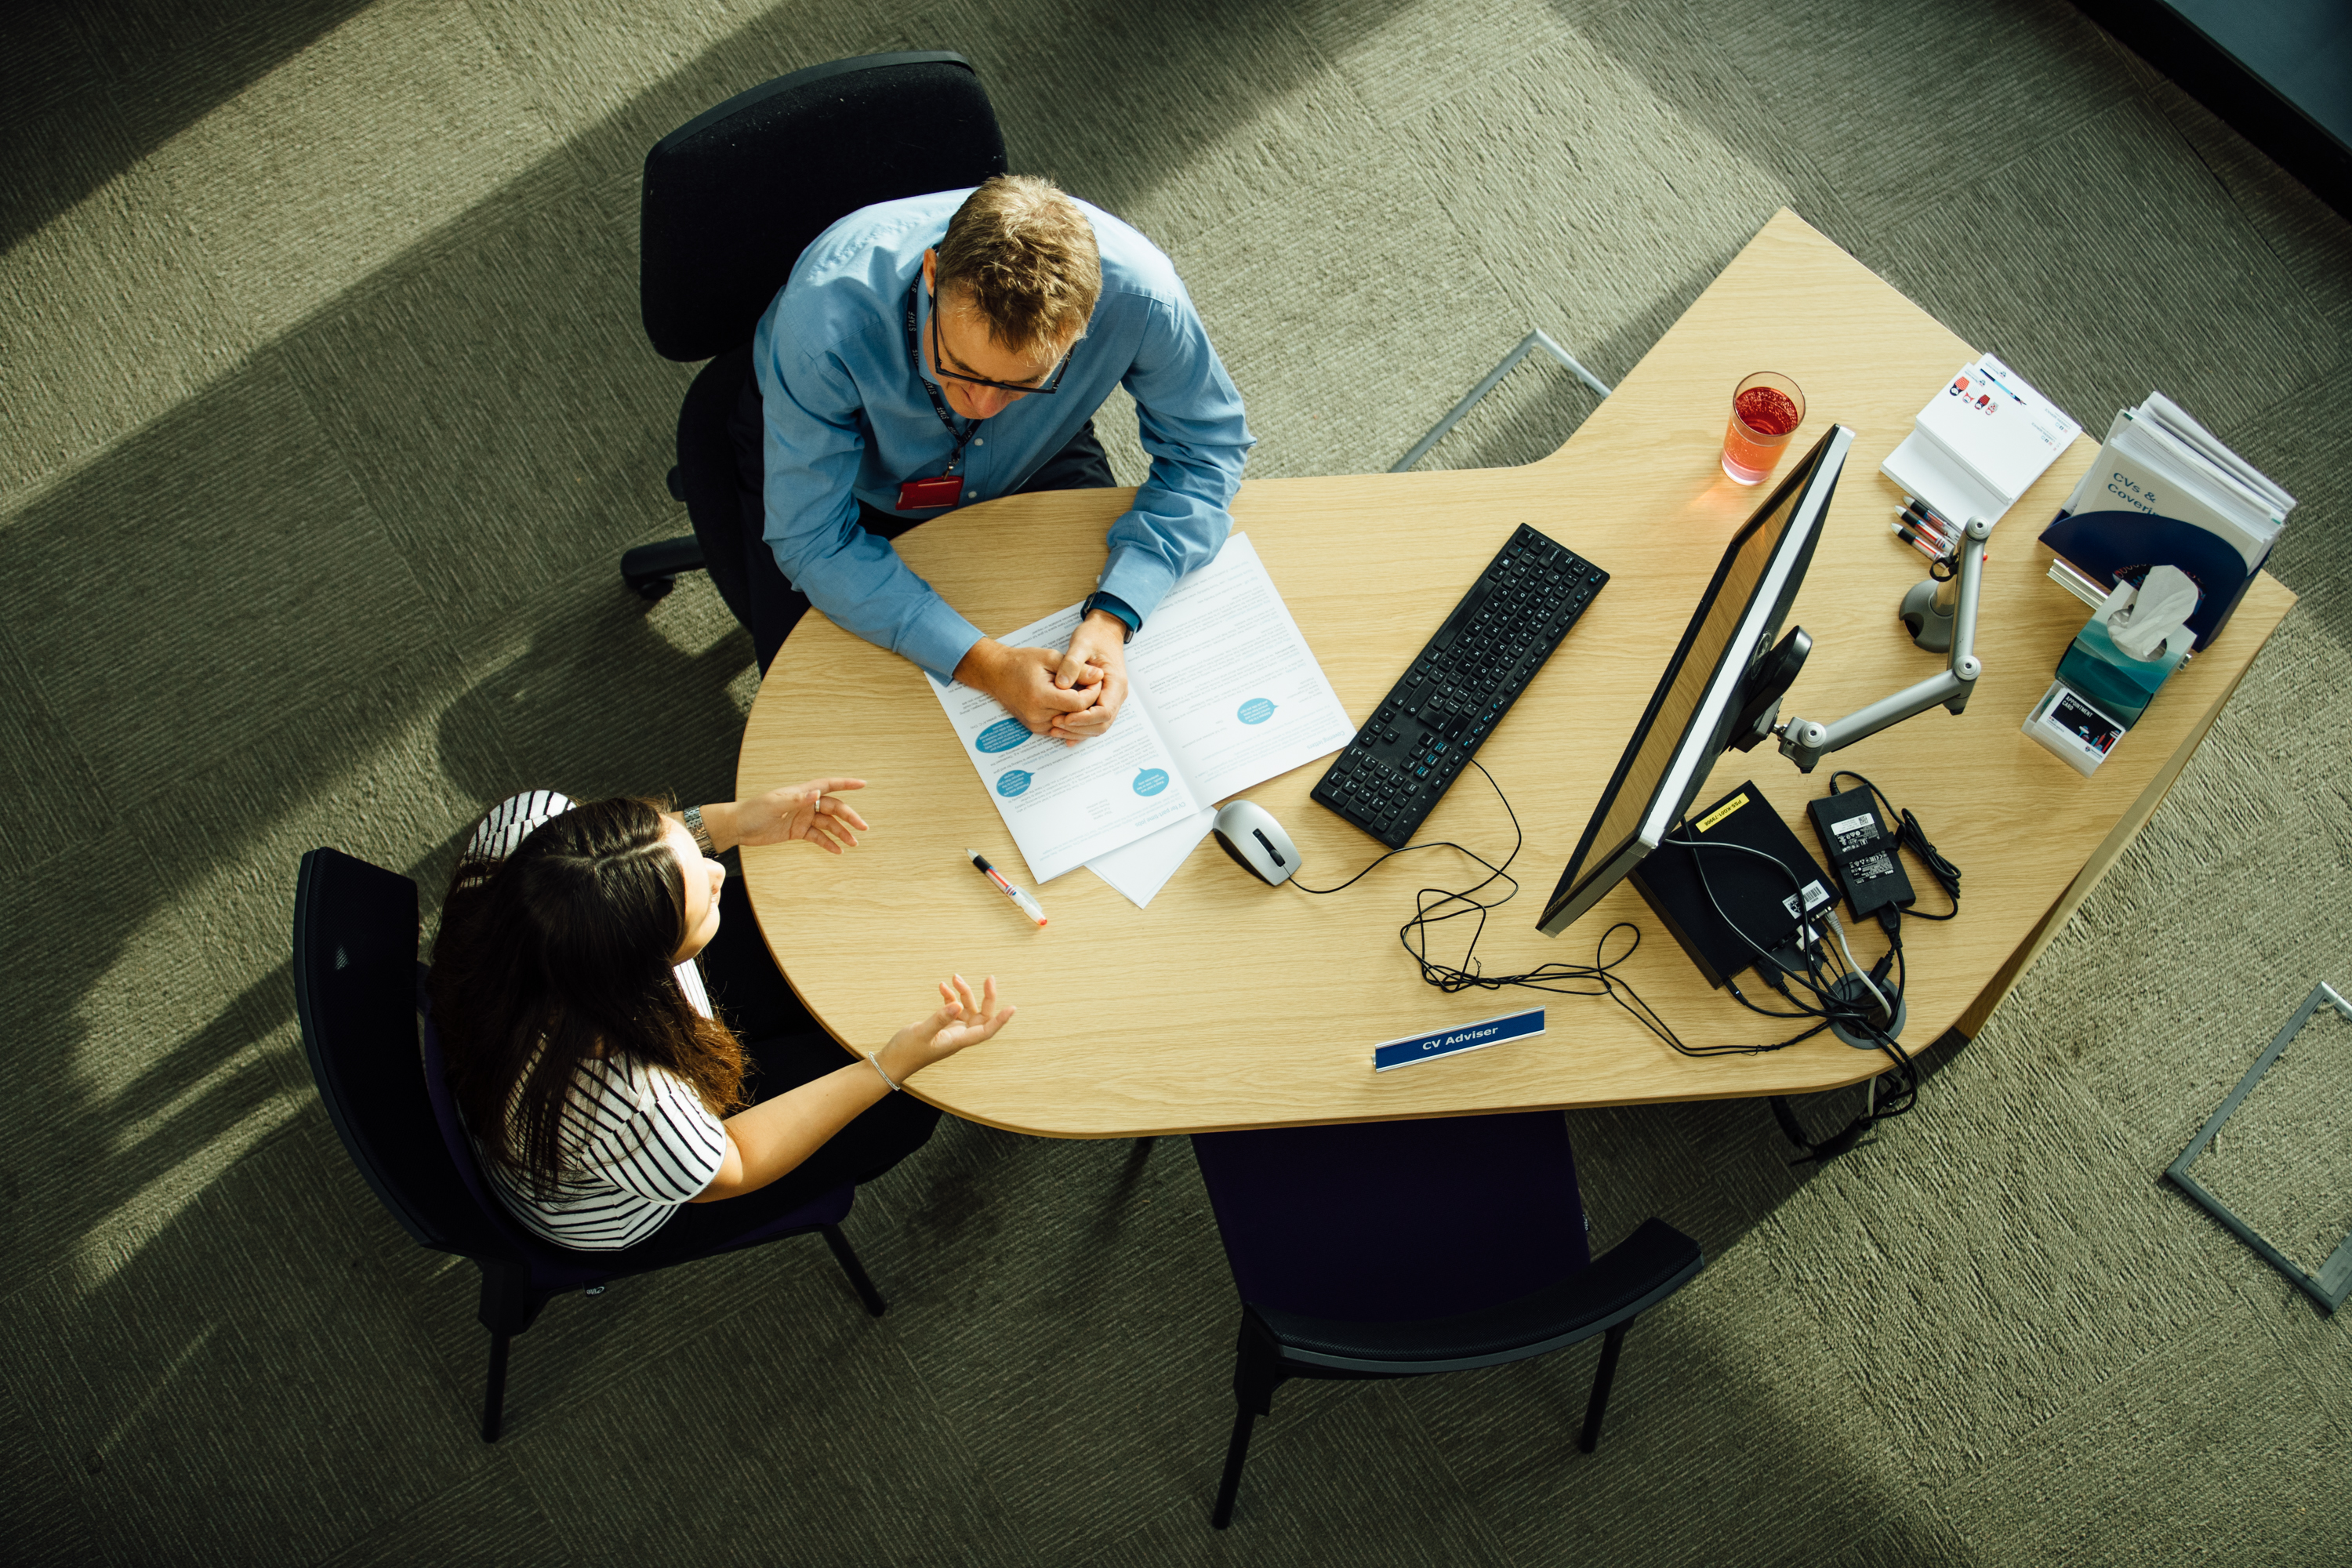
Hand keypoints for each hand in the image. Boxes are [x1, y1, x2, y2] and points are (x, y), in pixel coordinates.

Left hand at [731, 778, 868, 853]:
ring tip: (853, 843)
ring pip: (828, 824)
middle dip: (849, 817)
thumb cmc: (752, 811)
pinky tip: (837, 851)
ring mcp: (802, 818)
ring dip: (841, 833)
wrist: (737, 827)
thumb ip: (797, 799)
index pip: (828, 785)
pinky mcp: (797, 831)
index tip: (863, 784)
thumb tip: (817, 793)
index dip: (846, 783)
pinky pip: (817, 837)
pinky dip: (828, 843)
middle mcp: (805, 804)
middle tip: (862, 827)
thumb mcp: (774, 804)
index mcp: (800, 792)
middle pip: (833, 808)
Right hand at [879, 974, 1015, 1077]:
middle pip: (981, 1015)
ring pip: (966, 1008)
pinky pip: (952, 1008)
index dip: (1000, 1020)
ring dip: (963, 992)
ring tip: (954, 977)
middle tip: (989, 978)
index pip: (986, 1031)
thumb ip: (940, 1019)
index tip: (1012, 1008)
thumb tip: (958, 1005)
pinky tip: (942, 986)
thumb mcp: (922, 1033)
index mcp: (958, 1041)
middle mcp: (959, 1036)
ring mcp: (951, 1030)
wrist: (892, 1061)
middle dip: (986, 997)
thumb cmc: (906, 1052)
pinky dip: (949, 997)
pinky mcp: (942, 1026)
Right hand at [954, 639, 1094, 737]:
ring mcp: (1035, 725)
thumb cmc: (1021, 662)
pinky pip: (1061, 725)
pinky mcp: (1036, 728)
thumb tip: (1099, 675)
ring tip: (1079, 689)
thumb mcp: (1050, 658)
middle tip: (1091, 683)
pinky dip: (1069, 714)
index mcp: (1040, 697)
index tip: (1095, 679)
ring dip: (1079, 708)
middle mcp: (1037, 716)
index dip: (1092, 692)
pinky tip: (1069, 699)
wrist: (996, 673)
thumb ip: (1076, 668)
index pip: (1079, 704)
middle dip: (1088, 699)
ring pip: (1070, 722)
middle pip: (1076, 715)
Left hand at [1048, 610, 1130, 742]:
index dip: (1084, 718)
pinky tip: (1064, 732)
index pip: (1104, 711)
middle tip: (1055, 724)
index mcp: (1115, 683)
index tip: (1064, 717)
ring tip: (1055, 728)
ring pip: (1097, 725)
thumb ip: (1072, 664)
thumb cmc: (1094, 636)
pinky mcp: (1102, 699)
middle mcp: (1116, 695)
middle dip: (1079, 728)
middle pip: (1102, 723)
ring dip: (1078, 731)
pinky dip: (1079, 728)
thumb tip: (1062, 685)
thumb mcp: (1081, 644)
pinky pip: (1093, 720)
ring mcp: (1110, 698)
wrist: (1104, 631)